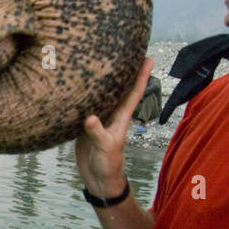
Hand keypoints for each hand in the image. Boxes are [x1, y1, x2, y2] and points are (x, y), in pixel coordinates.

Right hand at [76, 57, 153, 197]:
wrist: (98, 179)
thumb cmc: (107, 165)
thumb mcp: (105, 148)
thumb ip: (98, 133)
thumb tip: (90, 117)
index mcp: (120, 118)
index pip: (133, 93)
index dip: (141, 76)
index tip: (149, 58)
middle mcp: (111, 115)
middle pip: (119, 88)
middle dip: (124, 70)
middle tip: (128, 48)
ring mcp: (98, 119)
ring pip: (102, 95)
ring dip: (103, 80)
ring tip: (102, 60)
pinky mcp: (85, 125)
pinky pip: (85, 106)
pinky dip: (83, 95)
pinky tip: (79, 85)